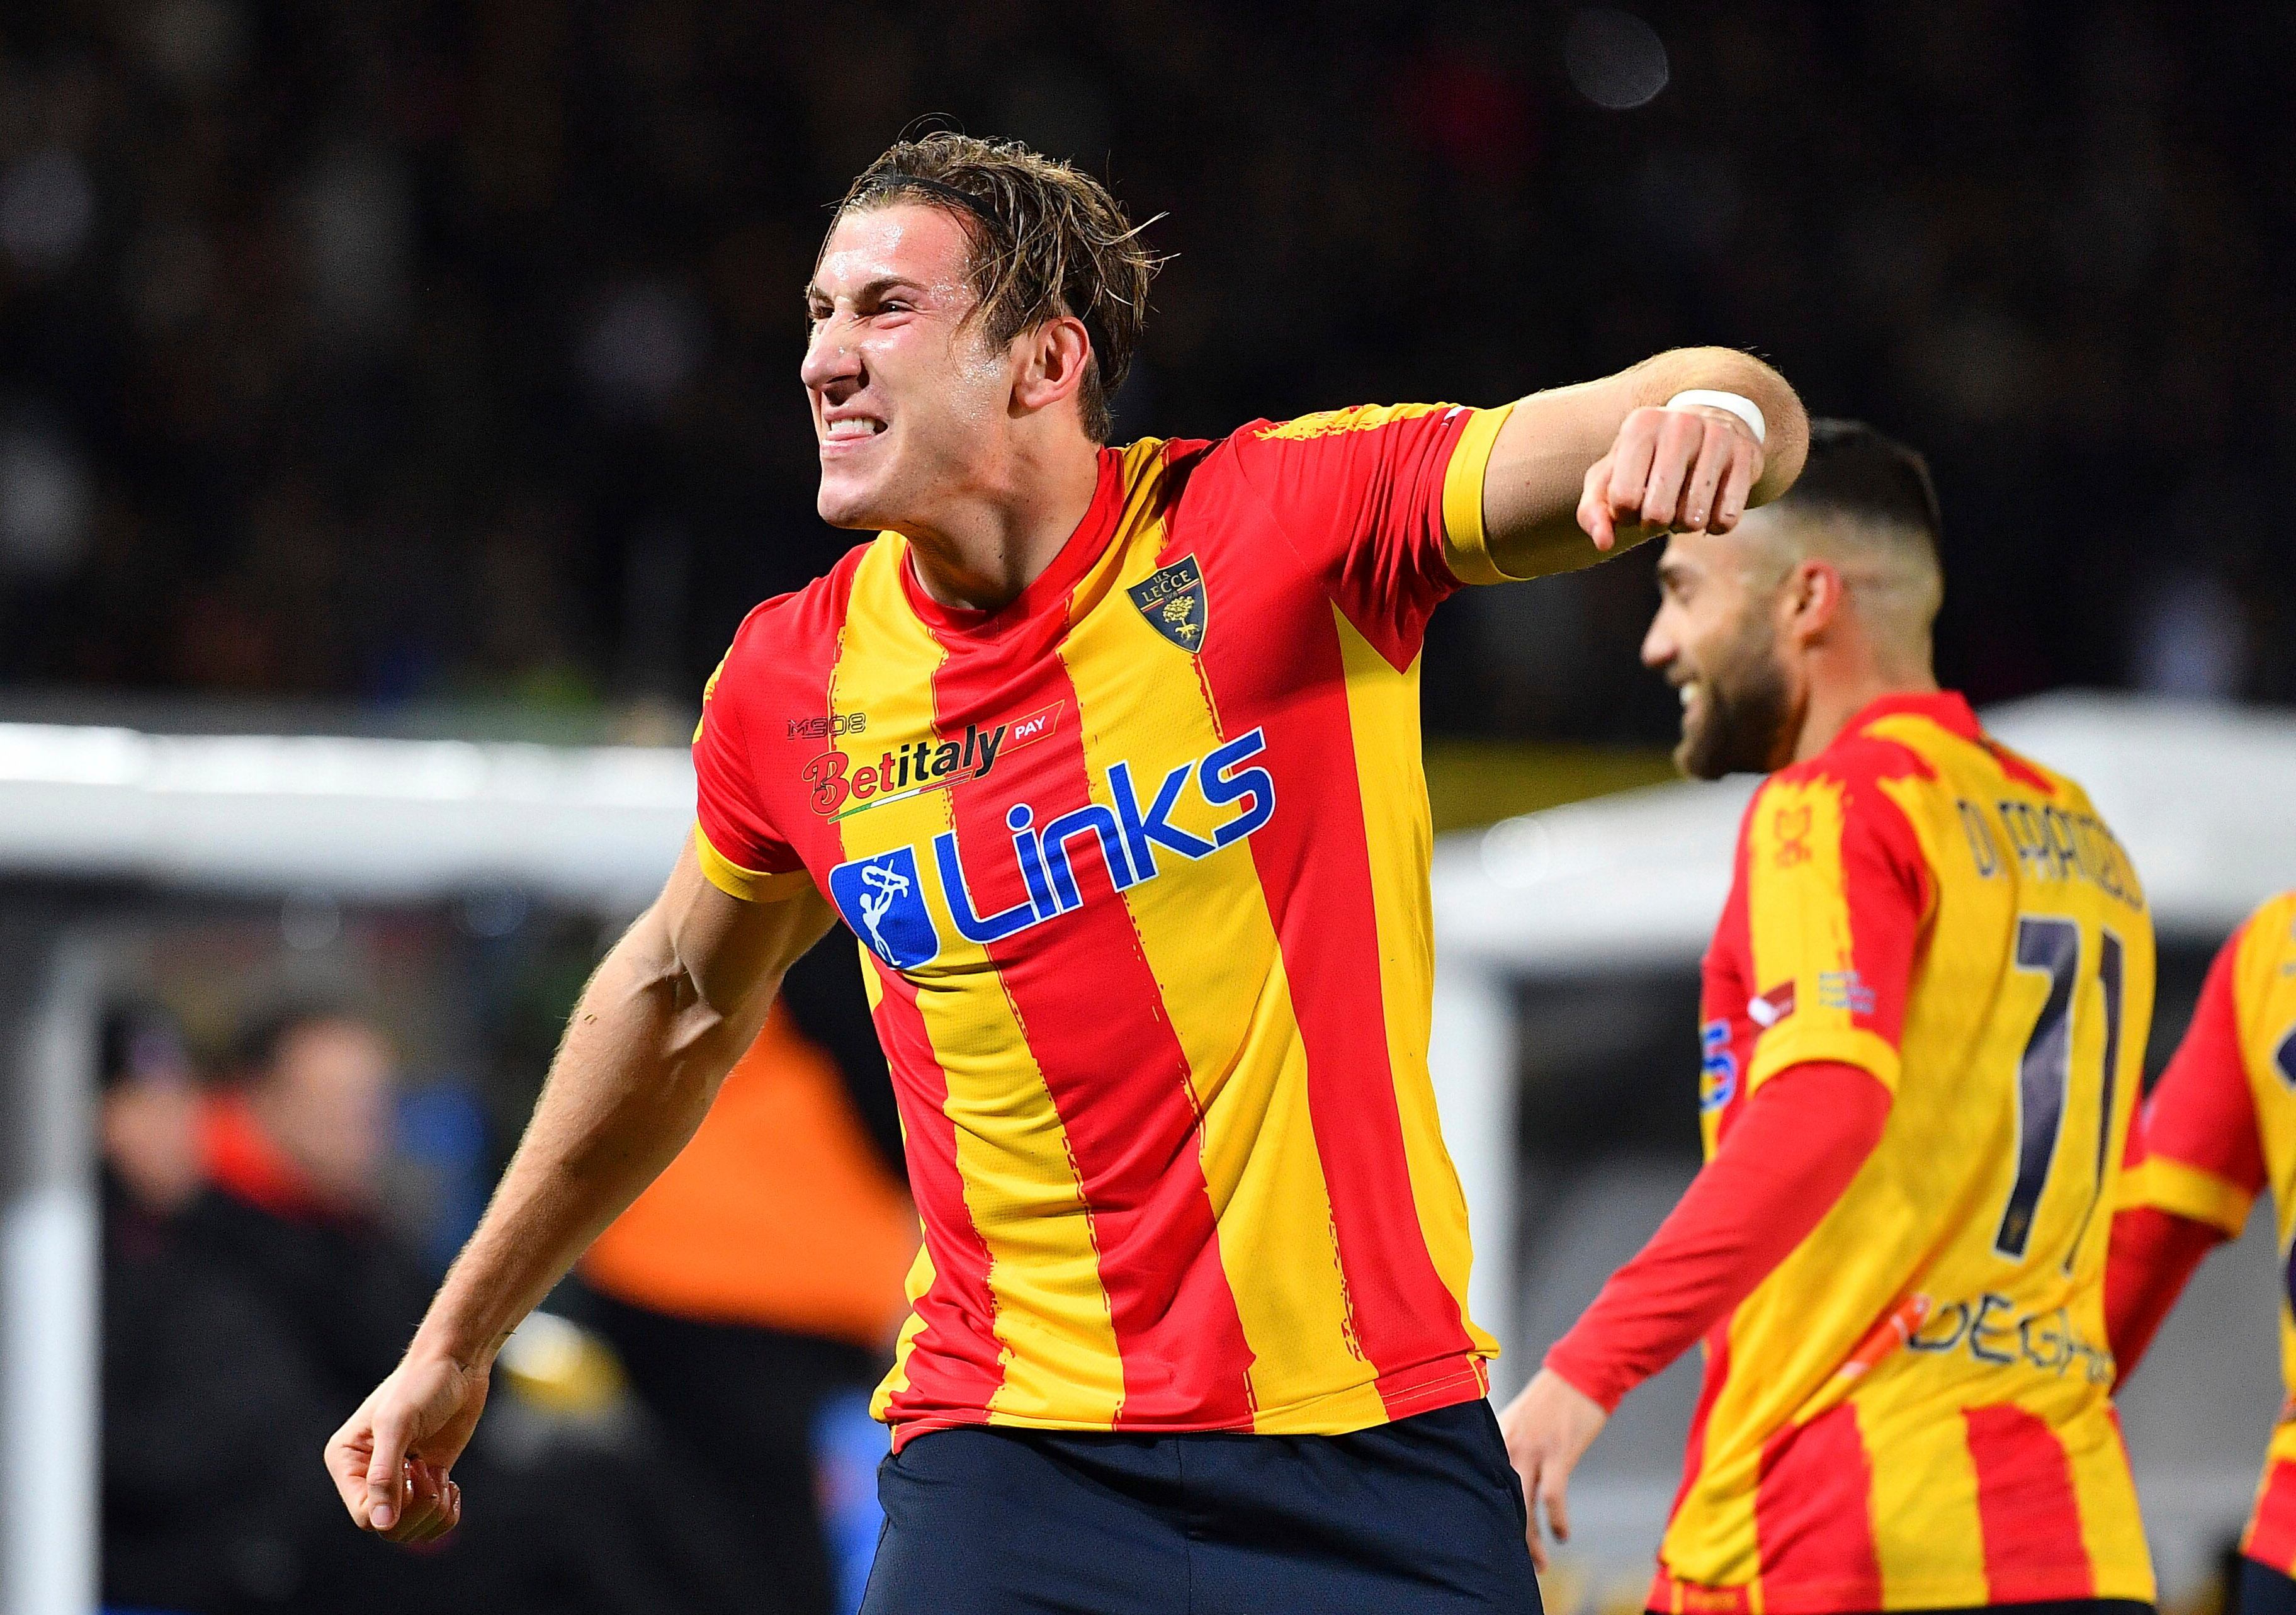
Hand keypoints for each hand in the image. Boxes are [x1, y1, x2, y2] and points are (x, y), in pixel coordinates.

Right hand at [324, 1349, 490, 1544]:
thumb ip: (384, 1475)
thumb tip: (381, 1524)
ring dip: (433, 1508)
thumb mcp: (397, 1425)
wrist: (457, 1365)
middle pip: (389, 1528)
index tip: (415, 1469)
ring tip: (438, 1473)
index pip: (365, 1515)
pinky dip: (446, 1511)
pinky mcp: (425, 1480)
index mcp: (346, 1462)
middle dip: (418, 1507)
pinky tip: (451, 1484)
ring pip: (411, 1529)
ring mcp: (399, 1481)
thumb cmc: (421, 1385)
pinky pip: (432, 1521)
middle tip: (429, 1469)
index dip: (396, 1508)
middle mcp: (367, 1476)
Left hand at [1499, 1367, 1608, 1571]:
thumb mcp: (1518, 1419)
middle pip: (1498, 1501)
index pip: (1479, 1484)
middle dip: (1507, 1537)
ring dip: (1531, 1540)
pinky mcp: (1558, 1452)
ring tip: (1539, 1563)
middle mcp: (1507, 1445)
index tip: (1486, 1540)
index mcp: (1495, 1438)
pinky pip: (1552, 1496)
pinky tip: (1562, 1535)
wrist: (1580, 1373)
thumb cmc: (1551, 1399)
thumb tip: (1499, 1479)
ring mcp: (1532, 1449)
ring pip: (1522, 1506)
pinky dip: (1556, 1521)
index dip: (1482, 1516)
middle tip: (1514, 1564)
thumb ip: (1506, 1446)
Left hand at [1577, 403, 1764, 551]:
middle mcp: (1680, 424)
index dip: (1625, 516)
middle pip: (1658, 513)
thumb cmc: (1649, 460)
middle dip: (1654, 524)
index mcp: (1641, 426)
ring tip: (1682, 507)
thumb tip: (1602, 543)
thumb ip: (1594, 511)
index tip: (1632, 505)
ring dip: (1684, 526)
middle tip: (1658, 511)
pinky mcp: (1748, 456)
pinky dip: (1714, 526)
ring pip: (1693, 518)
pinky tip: (1710, 510)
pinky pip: (1726, 518)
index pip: (1623, 499)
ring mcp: (1718, 437)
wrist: (1710, 423)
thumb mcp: (1612, 477)